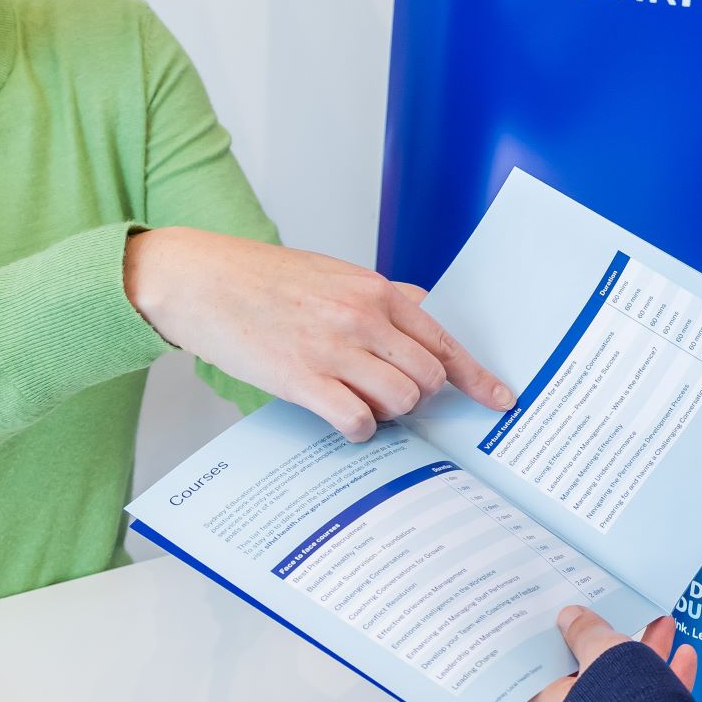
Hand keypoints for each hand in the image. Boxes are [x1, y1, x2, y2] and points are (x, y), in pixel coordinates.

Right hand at [123, 227, 513, 440]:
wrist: (201, 280)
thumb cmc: (263, 279)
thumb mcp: (333, 274)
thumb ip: (381, 296)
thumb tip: (423, 306)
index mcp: (376, 291)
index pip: (443, 341)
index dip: (477, 379)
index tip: (499, 401)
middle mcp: (363, 318)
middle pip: (428, 379)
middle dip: (418, 397)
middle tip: (390, 396)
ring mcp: (334, 349)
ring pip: (400, 401)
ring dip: (387, 413)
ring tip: (357, 400)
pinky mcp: (302, 378)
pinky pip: (357, 419)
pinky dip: (358, 427)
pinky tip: (340, 416)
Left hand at [512, 606, 697, 701]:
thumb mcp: (601, 654)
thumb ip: (586, 633)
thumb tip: (571, 618)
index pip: (538, 676)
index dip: (556, 648)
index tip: (570, 626)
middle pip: (586, 682)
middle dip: (611, 649)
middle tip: (623, 621)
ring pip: (621, 699)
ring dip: (645, 663)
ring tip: (665, 629)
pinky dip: (663, 689)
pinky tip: (686, 661)